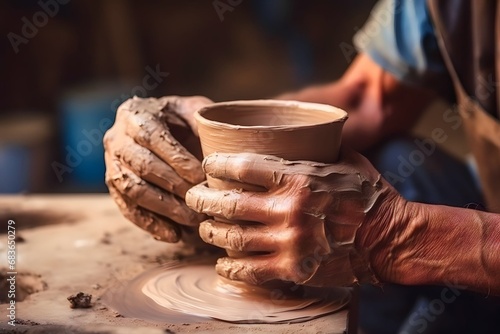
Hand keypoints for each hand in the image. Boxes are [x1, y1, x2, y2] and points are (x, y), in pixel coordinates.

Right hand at [104, 96, 211, 242]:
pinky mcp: (114, 187)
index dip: (176, 159)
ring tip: (192, 220)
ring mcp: (111, 164)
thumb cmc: (181, 119)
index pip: (152, 137)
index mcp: (134, 114)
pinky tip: (174, 235)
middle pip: (141, 166)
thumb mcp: (193, 109)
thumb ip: (202, 119)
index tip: (201, 176)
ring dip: (164, 208)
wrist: (160, 127)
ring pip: (132, 190)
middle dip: (174, 186)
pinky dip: (150, 224)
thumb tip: (215, 142)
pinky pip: (127, 209)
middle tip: (201, 200)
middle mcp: (116, 138)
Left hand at [185, 148, 404, 286]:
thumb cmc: (369, 196)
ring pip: (232, 237)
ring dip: (211, 232)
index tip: (207, 165)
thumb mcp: (347, 161)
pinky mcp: (294, 269)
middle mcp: (289, 209)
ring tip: (204, 227)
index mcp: (299, 178)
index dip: (216, 164)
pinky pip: (250, 271)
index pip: (242, 167)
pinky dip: (230, 267)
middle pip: (228, 203)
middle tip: (193, 197)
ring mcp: (289, 242)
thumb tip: (305, 132)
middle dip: (202, 199)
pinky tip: (222, 263)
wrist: (391, 238)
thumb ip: (320, 148)